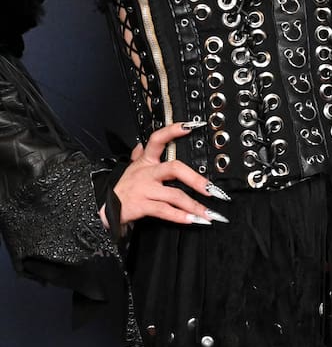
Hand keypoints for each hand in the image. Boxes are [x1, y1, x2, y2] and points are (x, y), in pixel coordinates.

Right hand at [103, 122, 229, 229]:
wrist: (105, 209)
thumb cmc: (124, 187)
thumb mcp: (131, 168)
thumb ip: (138, 156)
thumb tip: (140, 144)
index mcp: (146, 161)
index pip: (157, 140)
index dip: (172, 131)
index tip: (191, 126)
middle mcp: (147, 173)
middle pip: (174, 168)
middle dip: (196, 179)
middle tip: (212, 189)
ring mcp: (144, 189)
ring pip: (174, 195)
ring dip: (194, 205)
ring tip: (208, 214)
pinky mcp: (141, 205)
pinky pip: (164, 211)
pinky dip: (180, 216)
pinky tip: (192, 220)